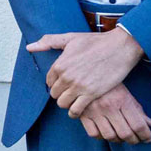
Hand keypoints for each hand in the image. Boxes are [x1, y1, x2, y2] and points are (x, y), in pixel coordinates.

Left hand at [28, 26, 143, 113]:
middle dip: (60, 93)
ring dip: (66, 103)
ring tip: (74, 99)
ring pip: (62, 104)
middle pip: (54, 94)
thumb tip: (29, 47)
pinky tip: (78, 109)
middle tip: (69, 92)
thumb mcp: (70, 38)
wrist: (120, 47)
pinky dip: (74, 112)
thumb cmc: (96, 42)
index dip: (55, 83)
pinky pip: (75, 110)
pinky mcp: (91, 94)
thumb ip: (49, 42)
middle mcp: (66, 76)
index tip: (63, 83)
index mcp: (60, 64)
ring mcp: (78, 86)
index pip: (48, 81)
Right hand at [79, 86, 150, 144]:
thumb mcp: (126, 94)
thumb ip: (138, 110)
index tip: (148, 138)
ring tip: (122, 137)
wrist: (86, 74)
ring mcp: (94, 111)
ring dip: (118, 140)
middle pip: (125, 133)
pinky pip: (93, 134)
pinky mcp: (82, 114)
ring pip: (109, 136)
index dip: (146, 135)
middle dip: (134, 140)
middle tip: (136, 140)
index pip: (138, 125)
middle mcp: (109, 107)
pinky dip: (102, 137)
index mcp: (122, 100)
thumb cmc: (110, 85)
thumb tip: (150, 124)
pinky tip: (106, 133)